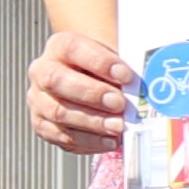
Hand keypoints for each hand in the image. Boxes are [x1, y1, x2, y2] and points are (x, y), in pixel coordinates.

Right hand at [28, 29, 135, 154]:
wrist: (86, 76)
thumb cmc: (103, 67)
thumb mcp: (111, 57)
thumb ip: (123, 68)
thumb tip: (150, 84)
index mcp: (59, 47)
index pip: (73, 49)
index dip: (99, 63)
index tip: (126, 75)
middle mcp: (42, 71)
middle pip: (57, 81)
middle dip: (92, 94)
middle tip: (119, 103)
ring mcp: (38, 99)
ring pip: (58, 112)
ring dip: (91, 122)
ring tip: (118, 126)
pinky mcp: (42, 124)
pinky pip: (60, 136)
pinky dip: (88, 141)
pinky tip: (109, 140)